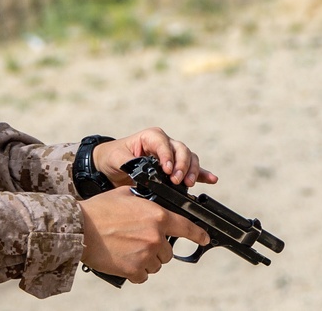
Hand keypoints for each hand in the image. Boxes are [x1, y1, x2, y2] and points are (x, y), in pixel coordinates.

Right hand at [79, 186, 209, 282]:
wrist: (78, 228)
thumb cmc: (97, 210)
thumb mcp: (123, 195)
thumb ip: (142, 200)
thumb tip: (149, 201)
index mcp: (156, 216)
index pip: (186, 227)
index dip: (198, 234)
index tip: (204, 238)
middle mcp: (156, 237)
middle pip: (167, 251)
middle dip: (155, 248)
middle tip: (135, 241)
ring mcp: (146, 255)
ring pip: (156, 264)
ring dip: (145, 260)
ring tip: (125, 249)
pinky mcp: (134, 270)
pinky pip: (142, 275)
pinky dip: (134, 270)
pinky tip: (121, 259)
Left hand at [93, 127, 218, 187]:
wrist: (109, 165)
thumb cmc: (112, 157)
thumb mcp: (116, 157)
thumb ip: (129, 162)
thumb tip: (141, 170)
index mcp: (151, 137)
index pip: (164, 143)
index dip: (168, 156)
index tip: (167, 170)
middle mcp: (164, 143)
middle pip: (181, 150)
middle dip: (182, 165)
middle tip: (177, 181)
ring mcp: (172, 155)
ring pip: (189, 158)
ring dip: (192, 170)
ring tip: (188, 184)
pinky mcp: (175, 168)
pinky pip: (192, 169)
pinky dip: (202, 174)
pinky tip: (211, 179)